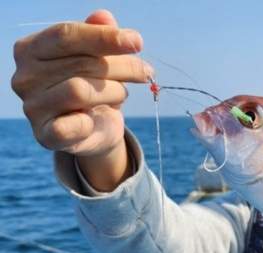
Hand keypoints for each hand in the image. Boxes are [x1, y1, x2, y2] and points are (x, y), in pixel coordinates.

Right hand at [11, 10, 151, 189]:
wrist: (95, 129)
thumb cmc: (95, 85)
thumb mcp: (100, 57)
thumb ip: (99, 35)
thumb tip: (103, 16)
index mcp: (31, 49)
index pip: (67, 35)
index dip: (105, 37)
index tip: (137, 42)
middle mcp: (24, 77)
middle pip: (80, 63)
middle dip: (122, 66)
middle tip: (145, 72)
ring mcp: (32, 108)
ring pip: (80, 90)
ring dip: (114, 91)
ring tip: (122, 93)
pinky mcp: (45, 135)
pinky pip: (73, 125)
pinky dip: (94, 120)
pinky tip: (101, 117)